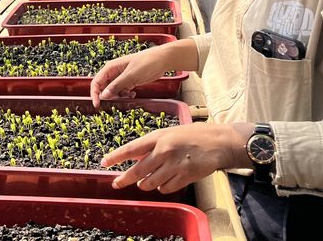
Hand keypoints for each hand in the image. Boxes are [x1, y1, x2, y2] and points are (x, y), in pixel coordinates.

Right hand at [90, 46, 172, 107]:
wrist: (162, 60)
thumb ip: (116, 85)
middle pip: (104, 87)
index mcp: (111, 67)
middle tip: (117, 102)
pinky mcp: (130, 81)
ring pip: (113, 91)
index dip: (95, 94)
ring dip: (119, 96)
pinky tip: (133, 94)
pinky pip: (122, 91)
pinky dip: (126, 95)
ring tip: (128, 95)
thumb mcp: (131, 75)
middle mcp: (114, 72)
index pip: (96, 82)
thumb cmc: (147, 62)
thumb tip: (103, 95)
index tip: (97, 105)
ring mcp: (122, 77)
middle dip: (109, 96)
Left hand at [102, 123, 245, 193]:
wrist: (218, 143)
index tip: (104, 162)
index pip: (131, 148)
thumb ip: (152, 145)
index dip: (116, 157)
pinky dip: (162, 187)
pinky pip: (165, 188)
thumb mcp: (169, 133)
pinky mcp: (184, 177)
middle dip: (124, 179)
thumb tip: (135, 157)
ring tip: (146, 181)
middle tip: (116, 183)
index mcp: (159, 137)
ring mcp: (174, 166)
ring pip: (150, 183)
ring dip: (145, 184)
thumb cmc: (193, 135)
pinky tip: (164, 182)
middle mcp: (164, 151)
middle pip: (138, 171)